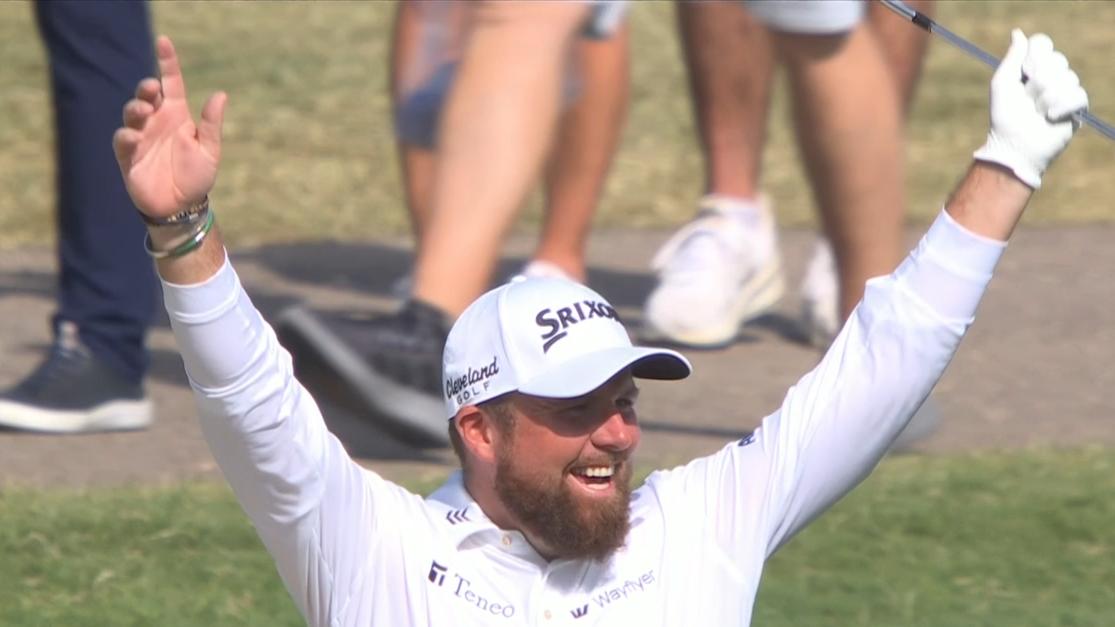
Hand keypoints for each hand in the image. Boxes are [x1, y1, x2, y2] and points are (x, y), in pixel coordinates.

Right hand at [113, 36, 227, 218]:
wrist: (182, 207)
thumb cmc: (196, 176)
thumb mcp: (209, 150)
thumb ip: (212, 125)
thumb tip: (220, 95)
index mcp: (177, 116)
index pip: (171, 83)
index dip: (167, 63)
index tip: (164, 42)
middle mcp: (157, 122)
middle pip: (147, 96)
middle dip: (147, 88)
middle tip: (153, 89)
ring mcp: (141, 137)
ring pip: (132, 113)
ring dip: (136, 108)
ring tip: (145, 110)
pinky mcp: (128, 156)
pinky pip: (123, 140)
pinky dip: (128, 135)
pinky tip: (135, 137)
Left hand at [973, 29, 1088, 188]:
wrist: (1014, 145)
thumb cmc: (1004, 116)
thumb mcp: (1002, 83)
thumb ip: (1012, 58)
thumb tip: (1018, 33)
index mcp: (1031, 68)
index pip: (1042, 44)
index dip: (1036, 55)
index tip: (1025, 71)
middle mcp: (1050, 76)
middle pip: (1056, 60)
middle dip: (1038, 82)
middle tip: (1027, 99)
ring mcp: (1065, 91)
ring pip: (1067, 79)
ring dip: (1046, 99)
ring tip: (1036, 113)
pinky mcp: (1076, 108)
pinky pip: (1078, 95)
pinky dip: (1061, 107)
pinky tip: (1050, 118)